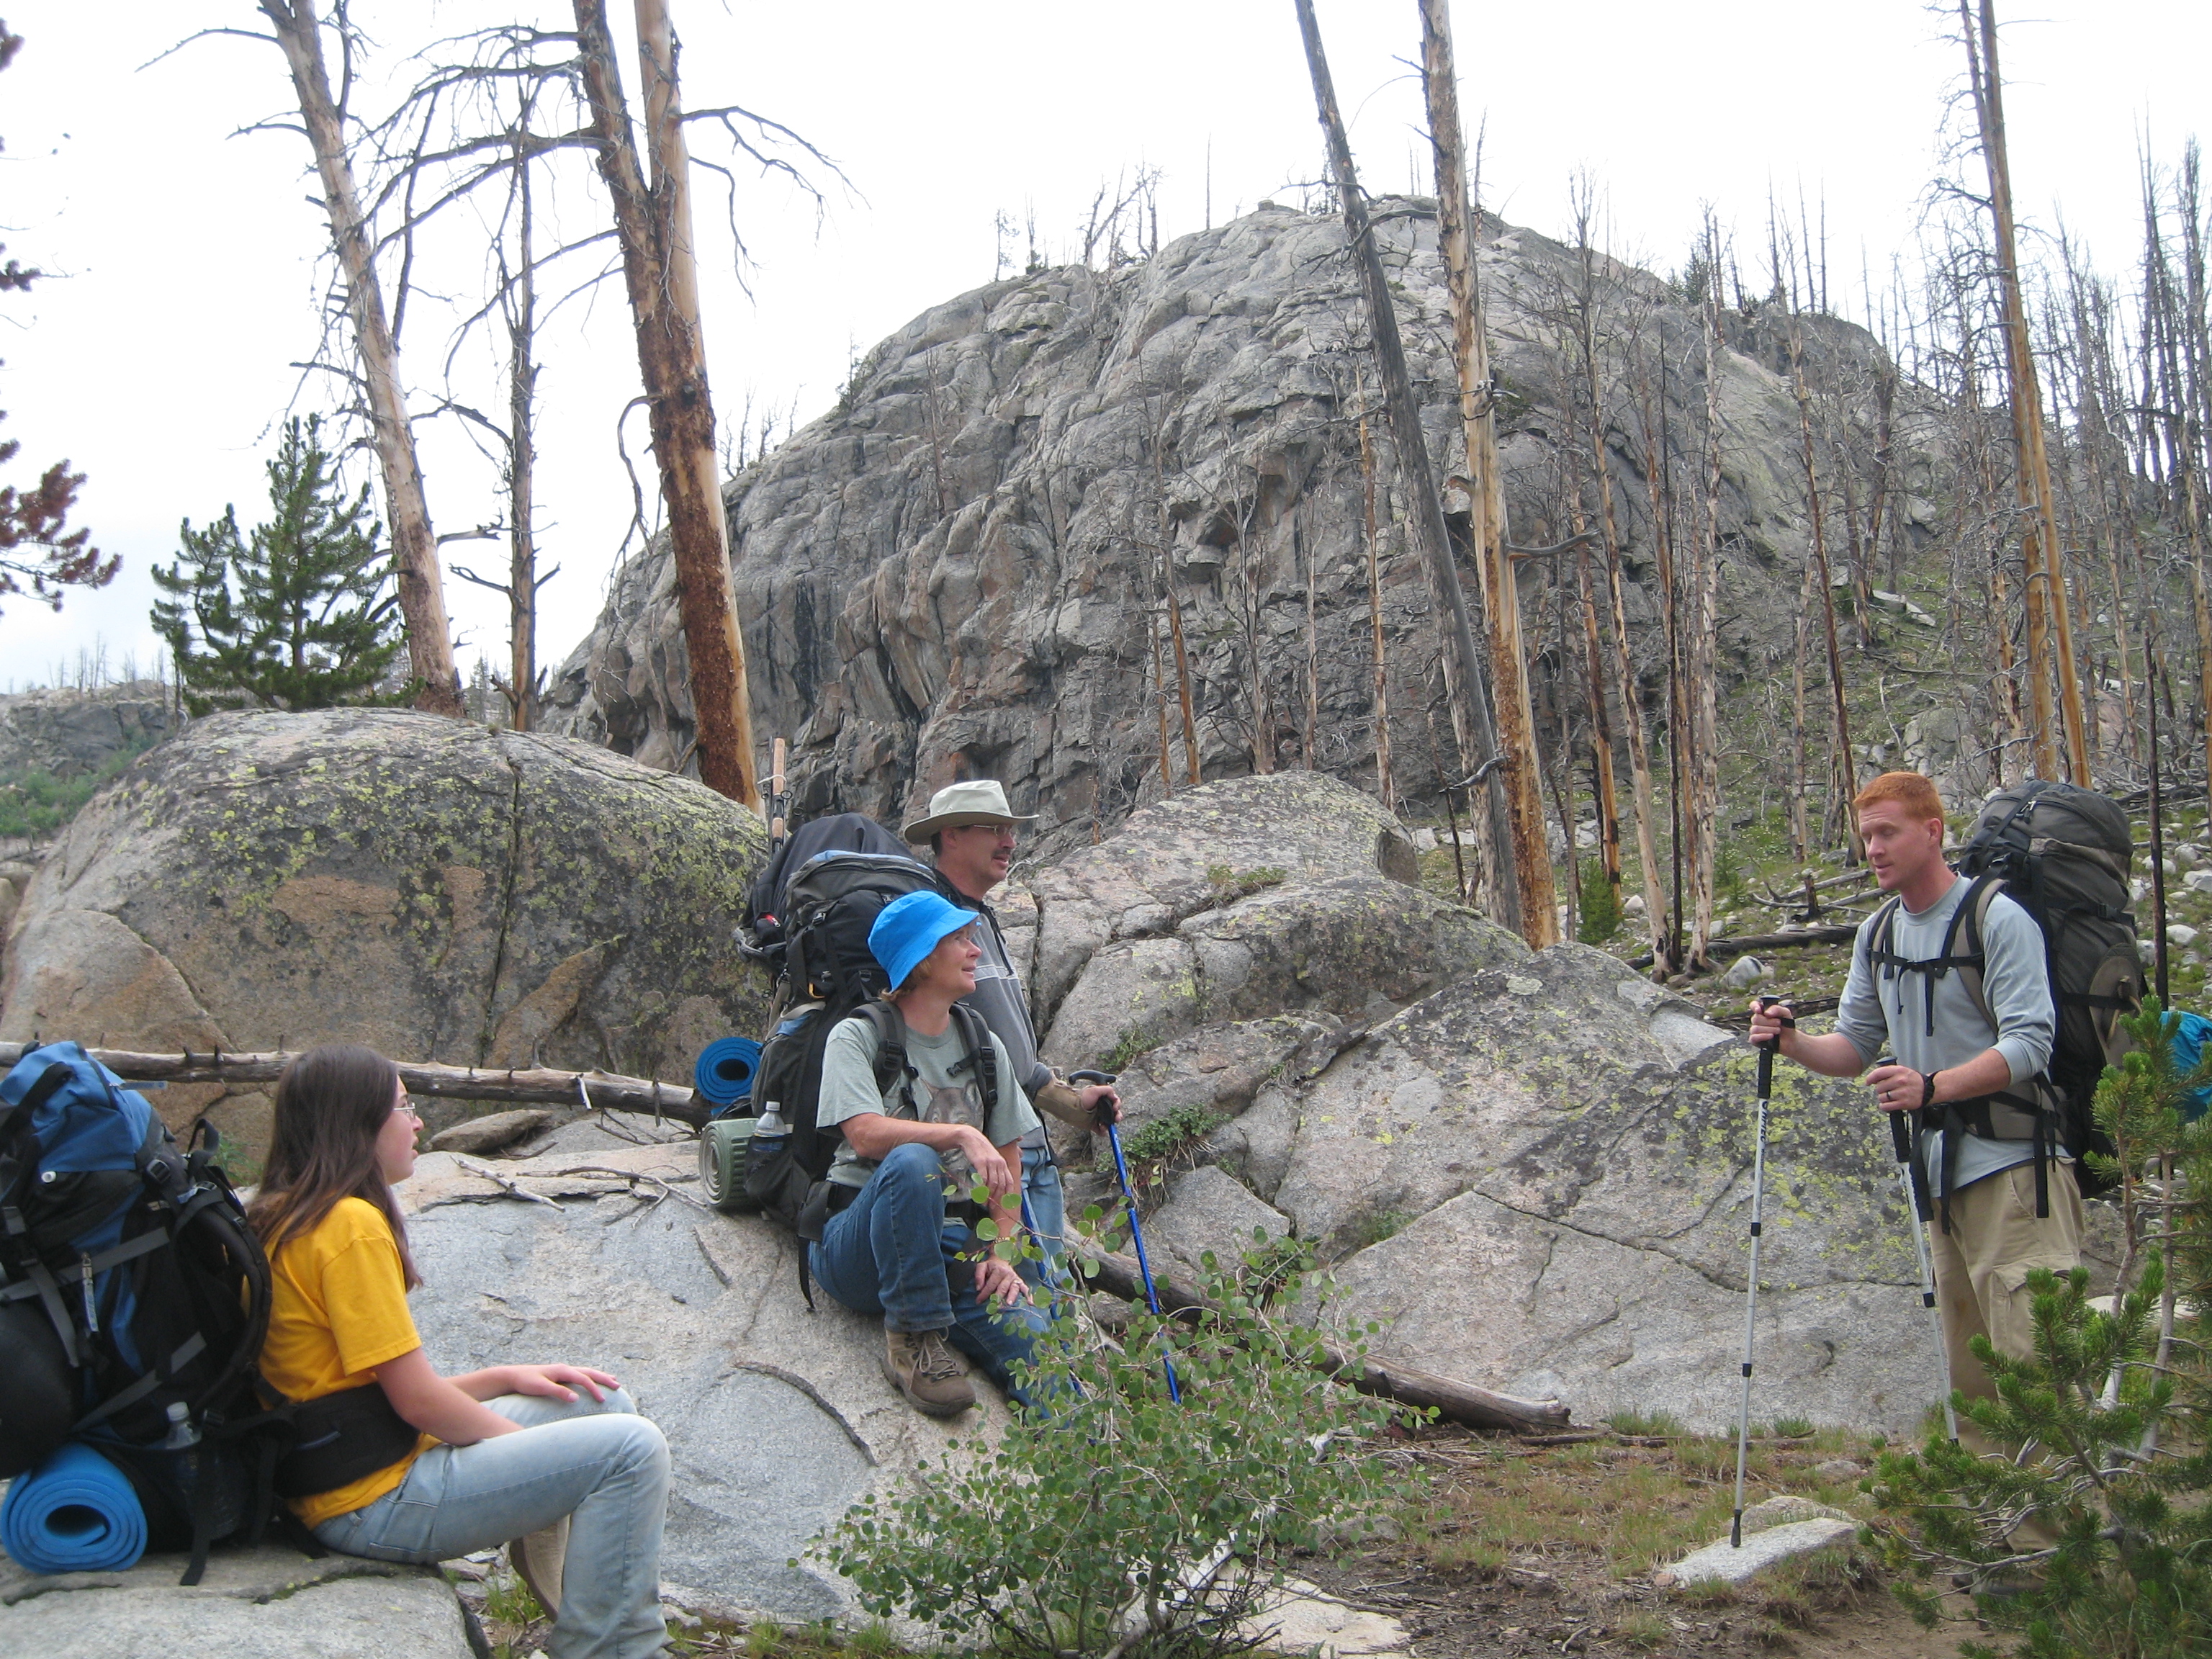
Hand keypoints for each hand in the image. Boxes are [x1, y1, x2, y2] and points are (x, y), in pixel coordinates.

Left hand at [502, 1363, 617, 1403]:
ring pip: (586, 1372)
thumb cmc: (525, 1382)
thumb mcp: (541, 1388)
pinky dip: (590, 1377)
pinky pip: (579, 1375)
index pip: (583, 1379)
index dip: (594, 1389)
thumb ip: (558, 1392)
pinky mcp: (559, 1375)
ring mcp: (562, 1371)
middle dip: (604, 1379)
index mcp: (562, 1370)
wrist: (512, 1376)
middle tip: (618, 1386)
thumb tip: (576, 1398)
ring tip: (612, 1380)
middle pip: (589, 1372)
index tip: (603, 1400)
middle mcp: (564, 1368)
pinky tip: (591, 1381)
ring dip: (599, 1376)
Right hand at [959, 1127, 1019, 1200]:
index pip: (1009, 1181)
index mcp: (1003, 1164)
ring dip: (988, 1195)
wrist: (971, 1138)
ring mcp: (990, 1163)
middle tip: (991, 1206)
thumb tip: (997, 1184)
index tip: (1004, 1203)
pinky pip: (983, 1179)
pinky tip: (978, 1193)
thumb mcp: (993, 1158)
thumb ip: (997, 1169)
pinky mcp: (981, 1163)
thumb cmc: (981, 1151)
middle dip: (996, 1198)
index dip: (1008, 1193)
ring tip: (983, 1202)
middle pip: (1001, 1185)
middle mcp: (999, 1163)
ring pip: (992, 1183)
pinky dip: (981, 1188)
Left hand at [973, 1253, 1030, 1308]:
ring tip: (1009, 1304)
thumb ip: (979, 1276)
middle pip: (1002, 1288)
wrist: (1002, 1259)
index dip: (984, 1293)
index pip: (990, 1284)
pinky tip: (1030, 1303)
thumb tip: (978, 1288)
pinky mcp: (1020, 1282)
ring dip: (1012, 1296)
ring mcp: (1015, 1278)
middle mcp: (1008, 1274)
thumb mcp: (982, 1266)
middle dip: (998, 1298)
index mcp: (998, 1270)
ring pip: (1014, 1289)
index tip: (978, 1301)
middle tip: (994, 1307)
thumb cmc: (991, 1266)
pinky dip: (1028, 1296)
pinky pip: (1025, 1289)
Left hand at [1078, 1082, 1120, 1128]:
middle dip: (1117, 1116)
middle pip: (1113, 1113)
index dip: (1117, 1105)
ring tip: (1107, 1126)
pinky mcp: (1092, 1125)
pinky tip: (1103, 1131)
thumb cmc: (1081, 1097)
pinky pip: (1101, 1130)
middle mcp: (1101, 1108)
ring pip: (1108, 1122)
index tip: (1115, 1108)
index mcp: (1102, 1099)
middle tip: (1117, 1119)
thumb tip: (1114, 1095)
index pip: (1114, 1102)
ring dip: (1110, 1125)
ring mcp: (1097, 1117)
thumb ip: (1107, 1090)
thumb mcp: (1094, 1090)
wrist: (1070, 1107)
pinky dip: (1103, 1132)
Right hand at [1747, 999, 1793, 1049]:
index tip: (1759, 1010)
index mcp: (1762, 1011)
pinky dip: (1763, 1036)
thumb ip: (1777, 1009)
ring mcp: (1755, 1031)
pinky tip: (1771, 1036)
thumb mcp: (1785, 1013)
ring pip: (1755, 1028)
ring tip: (1778, 1030)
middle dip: (1769, 1021)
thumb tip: (1766, 1013)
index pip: (1753, 1005)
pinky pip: (1753, 1038)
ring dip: (1769, 1029)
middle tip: (1779, 1023)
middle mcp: (1757, 1020)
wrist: (1791, 1039)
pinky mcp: (1755, 1040)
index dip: (1754, 1006)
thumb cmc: (1787, 1025)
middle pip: (1755, 1018)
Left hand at [1867, 1064, 1930, 1112]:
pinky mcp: (1904, 1103)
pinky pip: (1886, 1106)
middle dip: (1880, 1089)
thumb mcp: (1901, 1070)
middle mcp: (1900, 1081)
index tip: (1868, 1082)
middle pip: (1879, 1087)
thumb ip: (1888, 1072)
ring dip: (1883, 1098)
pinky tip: (1888, 1103)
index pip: (1878, 1073)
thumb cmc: (1912, 1080)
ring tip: (1890, 1096)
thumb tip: (1872, 1079)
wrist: (1929, 1089)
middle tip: (1887, 1090)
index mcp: (1898, 1071)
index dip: (1870, 1078)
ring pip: (1881, 1097)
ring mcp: (1902, 1093)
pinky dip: (1884, 1106)